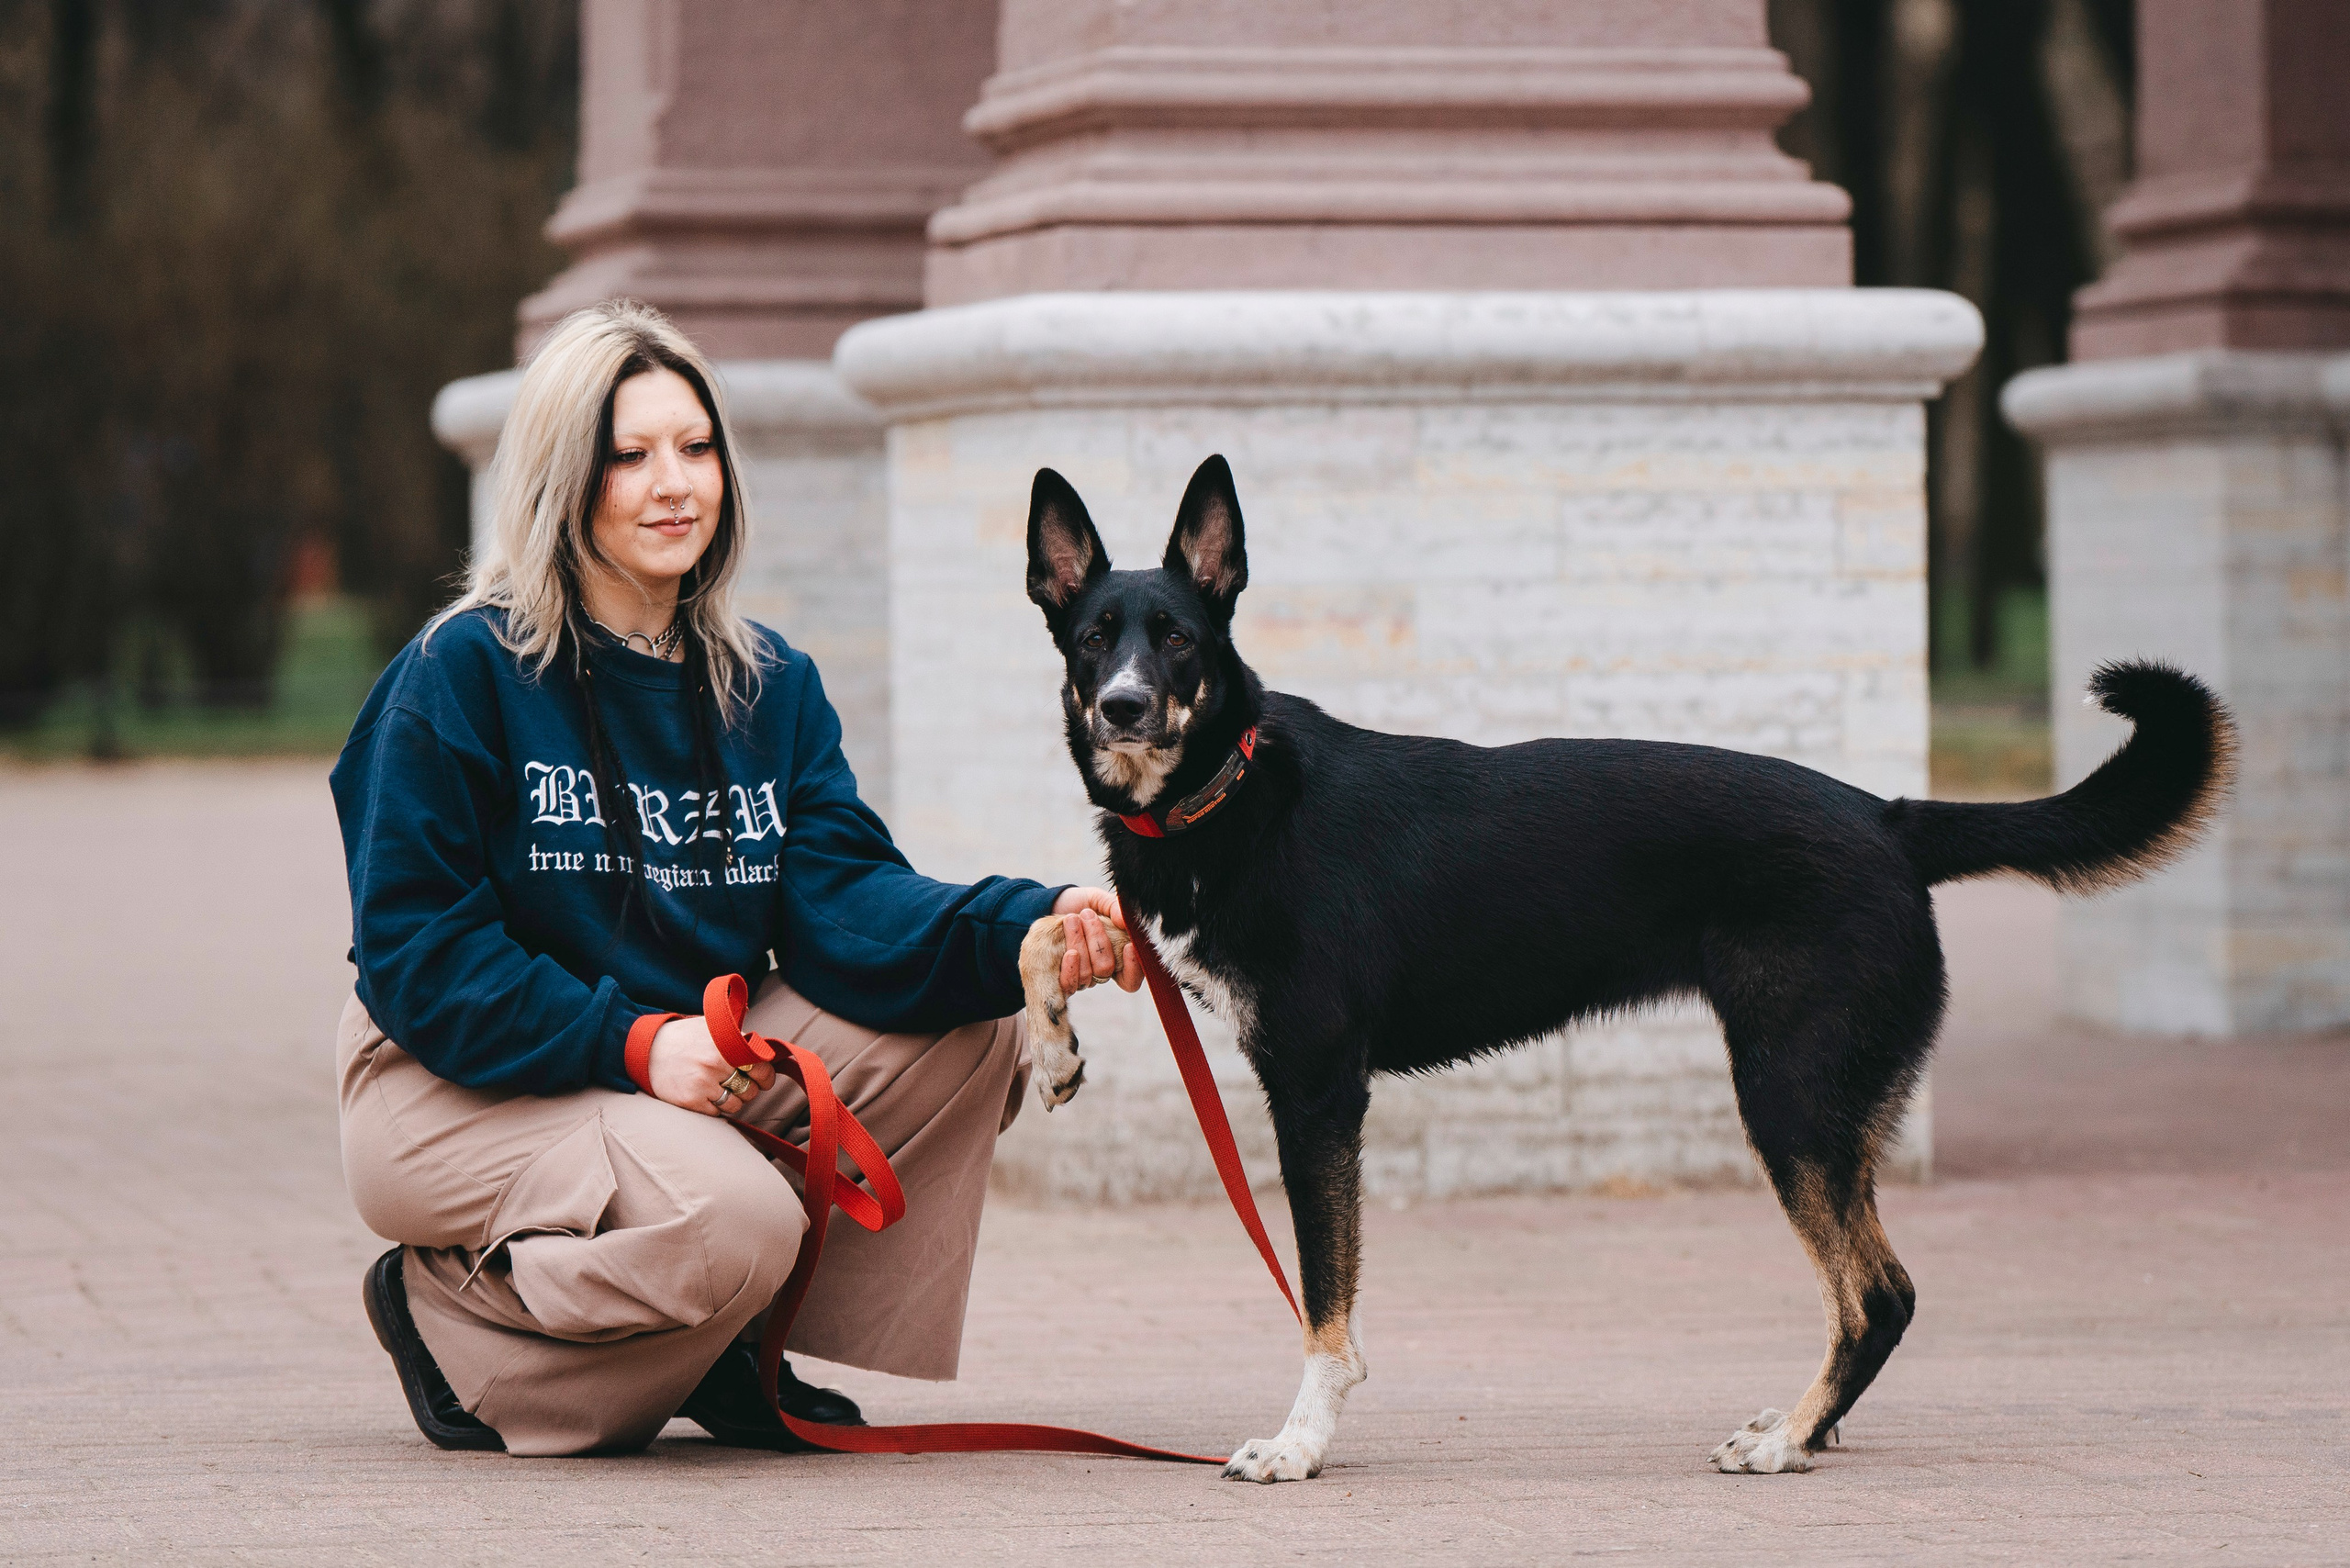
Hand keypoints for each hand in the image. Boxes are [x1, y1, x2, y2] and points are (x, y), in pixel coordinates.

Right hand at [646, 1016, 776, 1115]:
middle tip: (740, 1085)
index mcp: (726, 1043)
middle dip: (749, 1089)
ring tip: (722, 1090)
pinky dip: (715, 1107)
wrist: (647, 1049)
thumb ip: (738, 1034)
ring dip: (733, 1100)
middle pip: (750, 1090)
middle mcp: (716, 1063)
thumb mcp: (711, 1026)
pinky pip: (717, 1112)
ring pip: (736, 1105)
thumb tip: (763, 1046)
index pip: (760, 1068)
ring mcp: (703, 1083)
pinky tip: (706, 1095)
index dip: (765, 1076)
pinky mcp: (691, 1100)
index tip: (763, 1079)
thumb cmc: (684, 1038)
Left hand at [1052, 886, 1143, 993]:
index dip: (1133, 967)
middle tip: (1088, 914)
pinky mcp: (1062, 978)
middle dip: (1098, 943)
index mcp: (1117, 956)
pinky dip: (1070, 968)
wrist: (1052, 904)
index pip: (1130, 977)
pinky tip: (1070, 952)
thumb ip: (1114, 907)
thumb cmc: (1081, 904)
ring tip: (1071, 918)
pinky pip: (1068, 984)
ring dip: (1079, 944)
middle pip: (1105, 971)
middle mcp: (1099, 971)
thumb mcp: (1100, 900)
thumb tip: (1125, 920)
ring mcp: (1080, 977)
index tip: (1129, 946)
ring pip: (1086, 975)